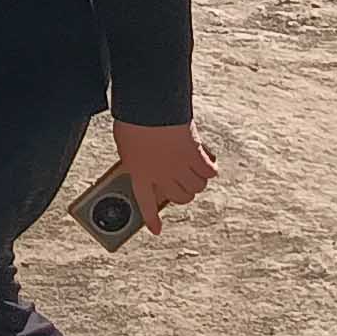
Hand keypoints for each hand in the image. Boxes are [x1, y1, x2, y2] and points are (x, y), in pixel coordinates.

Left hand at [111, 116, 217, 232]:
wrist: (149, 105)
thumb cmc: (133, 118)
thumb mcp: (126, 143)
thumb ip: (136, 157)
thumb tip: (145, 162)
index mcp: (139, 172)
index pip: (145, 203)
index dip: (151, 218)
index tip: (156, 230)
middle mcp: (161, 175)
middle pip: (180, 197)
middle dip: (184, 192)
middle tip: (185, 182)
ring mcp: (179, 167)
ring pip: (197, 186)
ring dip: (198, 179)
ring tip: (198, 169)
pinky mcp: (195, 155)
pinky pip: (210, 172)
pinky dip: (211, 167)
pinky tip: (209, 160)